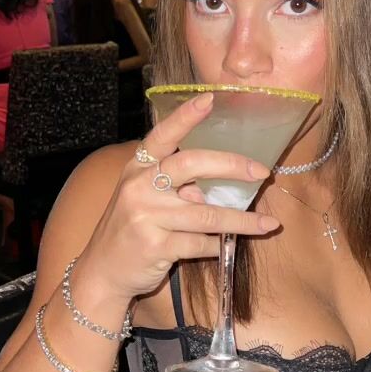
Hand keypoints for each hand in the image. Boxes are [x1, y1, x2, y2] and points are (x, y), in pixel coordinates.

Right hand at [80, 92, 278, 302]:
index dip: (185, 117)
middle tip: (261, 172)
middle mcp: (140, 187)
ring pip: (206, 214)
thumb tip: (220, 183)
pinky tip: (225, 245)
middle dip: (232, 165)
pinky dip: (218, 245)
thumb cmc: (130, 228)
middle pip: (191, 165)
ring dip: (242, 221)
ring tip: (269, 224)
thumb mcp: (142, 196)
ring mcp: (146, 217)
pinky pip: (200, 243)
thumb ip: (174, 185)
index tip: (209, 99)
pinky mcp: (155, 246)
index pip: (163, 135)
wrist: (101, 272)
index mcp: (137, 168)